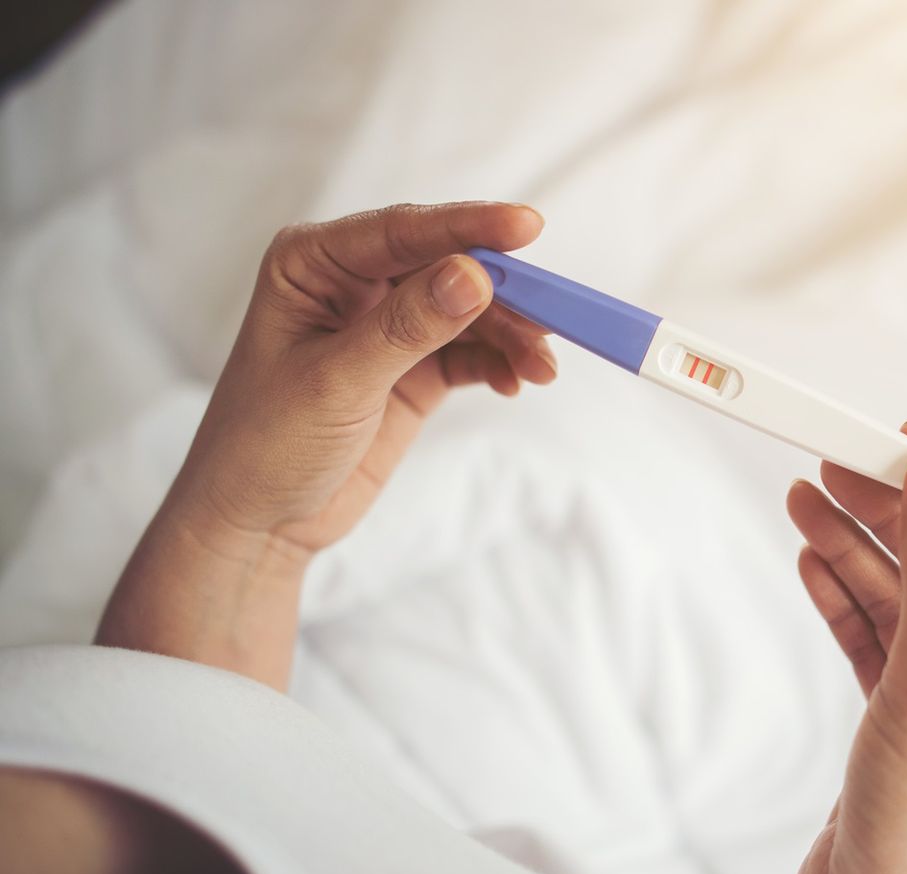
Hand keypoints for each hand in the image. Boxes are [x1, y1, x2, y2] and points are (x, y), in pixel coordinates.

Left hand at [97, 202, 552, 687]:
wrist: (259, 522)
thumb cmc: (267, 444)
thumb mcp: (338, 382)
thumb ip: (407, 328)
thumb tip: (473, 276)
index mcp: (313, 262)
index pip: (403, 231)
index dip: (468, 227)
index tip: (528, 226)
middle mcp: (352, 282)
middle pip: (447, 266)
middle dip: (503, 291)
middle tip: (555, 316)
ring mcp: (387, 325)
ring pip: (468, 310)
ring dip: (510, 335)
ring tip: (542, 368)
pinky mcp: (412, 368)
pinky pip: (470, 351)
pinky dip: (499, 363)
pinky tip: (516, 383)